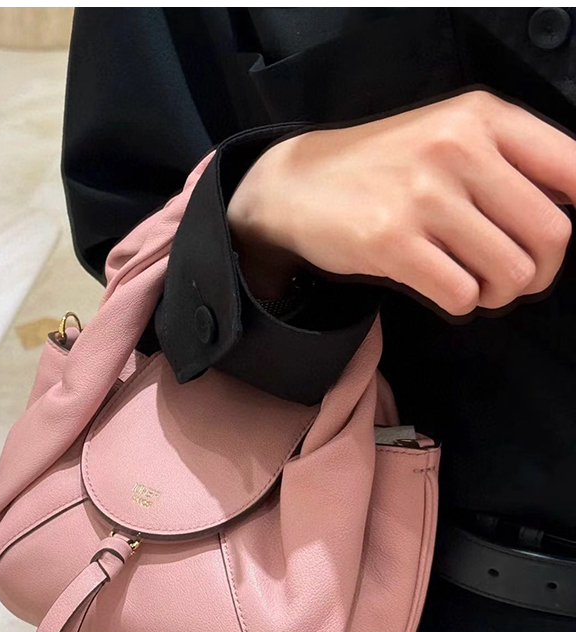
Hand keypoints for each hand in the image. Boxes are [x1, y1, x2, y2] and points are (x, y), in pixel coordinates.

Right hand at [228, 91, 573, 314]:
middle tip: (513, 276)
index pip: (575, 170)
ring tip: (475, 284)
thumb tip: (569, 209)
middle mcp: (458, 149)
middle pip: (551, 236)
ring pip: (510, 273)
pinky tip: (443, 288)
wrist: (294, 186)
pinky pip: (461, 294)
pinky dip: (461, 303)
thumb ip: (508, 159)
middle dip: (540, 272)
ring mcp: (422, 196)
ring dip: (498, 292)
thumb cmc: (377, 167)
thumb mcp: (446, 135)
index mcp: (482, 117)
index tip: (550, 240)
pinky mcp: (391, 241)